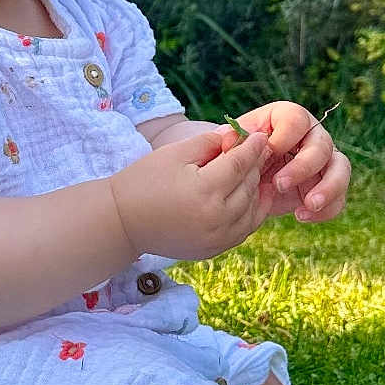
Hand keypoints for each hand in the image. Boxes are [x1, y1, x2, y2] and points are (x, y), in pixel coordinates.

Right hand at [109, 125, 269, 260]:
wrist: (123, 221)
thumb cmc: (144, 181)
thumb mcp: (173, 153)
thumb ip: (207, 142)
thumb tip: (235, 135)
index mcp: (204, 190)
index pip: (239, 164)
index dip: (252, 148)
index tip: (261, 136)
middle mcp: (216, 218)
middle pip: (248, 186)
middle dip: (256, 165)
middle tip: (259, 151)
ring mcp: (216, 238)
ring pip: (251, 209)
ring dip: (257, 189)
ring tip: (257, 172)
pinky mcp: (213, 249)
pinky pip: (244, 230)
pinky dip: (252, 213)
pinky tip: (253, 198)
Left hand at [224, 101, 349, 223]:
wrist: (245, 180)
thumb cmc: (238, 156)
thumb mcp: (230, 147)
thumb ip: (231, 142)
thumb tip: (228, 140)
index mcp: (287, 118)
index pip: (297, 119)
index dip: (285, 135)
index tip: (268, 152)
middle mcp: (312, 135)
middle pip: (322, 144)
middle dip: (303, 166)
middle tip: (279, 184)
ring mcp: (325, 160)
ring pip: (341, 168)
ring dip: (328, 188)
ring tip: (308, 205)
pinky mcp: (328, 185)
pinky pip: (340, 197)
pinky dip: (326, 209)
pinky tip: (301, 216)